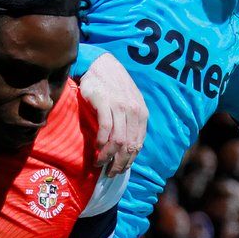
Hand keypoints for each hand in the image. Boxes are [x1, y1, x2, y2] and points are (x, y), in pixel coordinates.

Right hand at [76, 52, 145, 177]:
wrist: (101, 65)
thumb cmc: (114, 86)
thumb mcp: (130, 103)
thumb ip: (131, 122)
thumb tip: (127, 147)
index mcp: (142, 114)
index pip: (138, 144)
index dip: (129, 160)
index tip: (120, 170)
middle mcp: (133, 111)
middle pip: (129, 145)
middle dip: (119, 163)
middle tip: (110, 173)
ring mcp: (119, 106)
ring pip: (117, 140)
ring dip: (108, 156)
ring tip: (99, 163)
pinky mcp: (104, 102)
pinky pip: (105, 128)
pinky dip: (101, 142)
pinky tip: (97, 148)